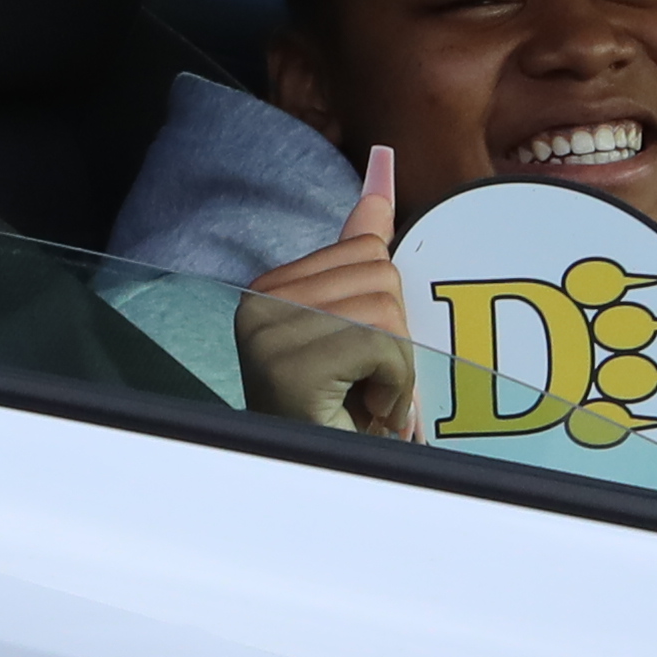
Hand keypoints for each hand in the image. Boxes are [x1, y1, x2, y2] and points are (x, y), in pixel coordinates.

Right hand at [237, 145, 415, 438]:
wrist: (321, 487)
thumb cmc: (342, 416)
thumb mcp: (355, 324)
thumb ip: (361, 248)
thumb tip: (383, 169)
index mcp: (270, 288)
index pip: (367, 252)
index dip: (387, 314)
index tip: (359, 362)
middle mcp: (258, 302)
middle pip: (381, 276)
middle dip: (396, 340)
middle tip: (364, 387)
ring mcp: (268, 331)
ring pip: (386, 311)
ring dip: (398, 369)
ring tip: (364, 401)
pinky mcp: (289, 361)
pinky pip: (384, 344)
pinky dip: (395, 386)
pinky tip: (364, 412)